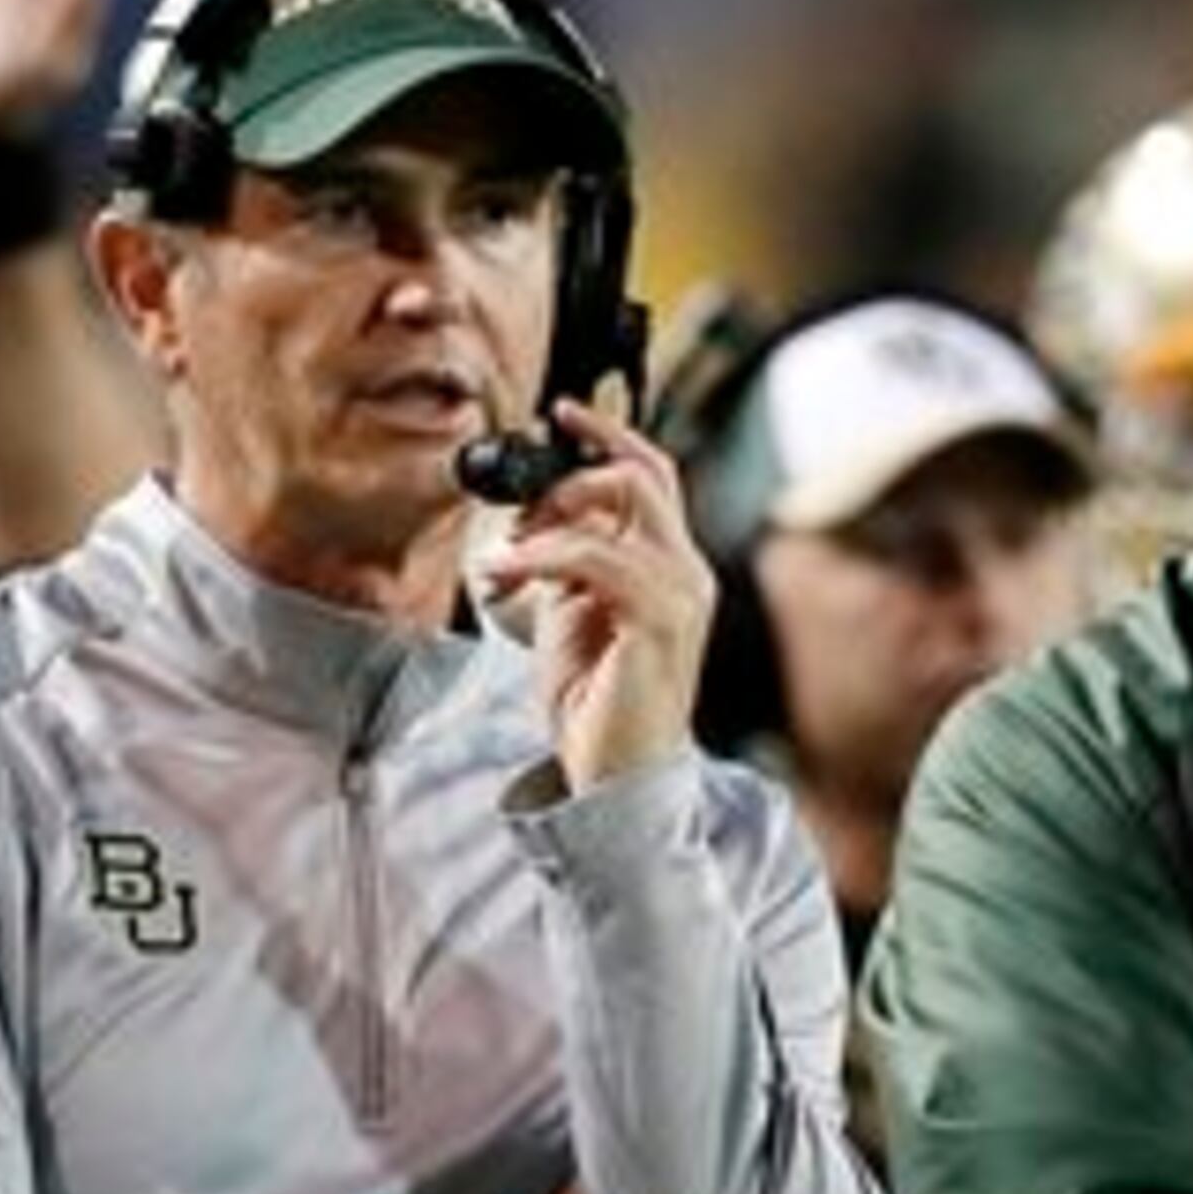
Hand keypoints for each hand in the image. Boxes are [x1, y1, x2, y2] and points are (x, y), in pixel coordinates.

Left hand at [472, 400, 717, 790]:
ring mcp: (682, 596)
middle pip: (643, 476)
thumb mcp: (572, 616)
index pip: (654, 476)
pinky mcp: (661, 622)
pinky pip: (600, 557)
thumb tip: (534, 518)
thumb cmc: (595, 705)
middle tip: (516, 512)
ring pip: (619, 507)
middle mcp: (688, 573)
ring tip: (504, 562)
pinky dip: (545, 555)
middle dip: (570, 475)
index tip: (561, 413)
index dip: (609, 436)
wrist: (614, 780)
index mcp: (672, 567)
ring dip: (545, 524)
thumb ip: (567, 564)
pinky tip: (509, 575)